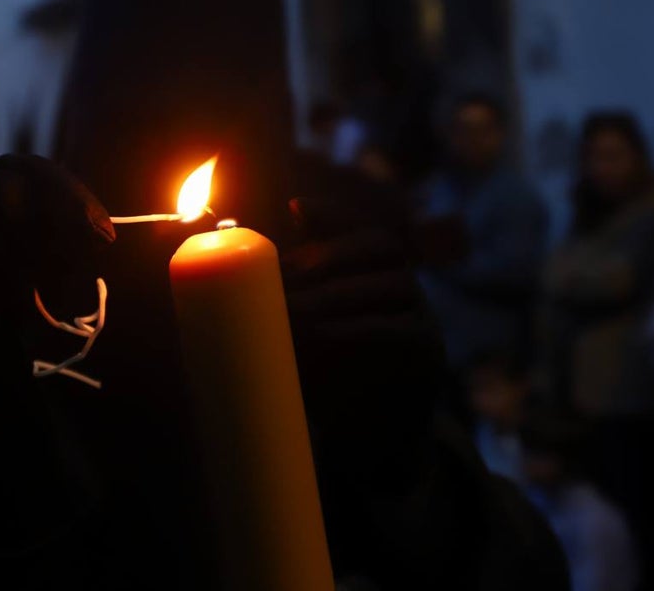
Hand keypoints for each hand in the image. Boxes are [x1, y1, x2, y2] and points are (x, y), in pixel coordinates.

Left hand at [282, 161, 444, 479]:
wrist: (372, 446)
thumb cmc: (329, 382)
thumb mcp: (303, 335)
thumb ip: (283, 302)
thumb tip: (225, 276)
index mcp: (379, 274)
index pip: (362, 230)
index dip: (334, 215)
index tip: (296, 208)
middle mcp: (407, 288)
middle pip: (377, 247)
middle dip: (325, 257)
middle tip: (279, 278)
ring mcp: (425, 319)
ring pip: (389, 284)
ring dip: (334, 294)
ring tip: (290, 311)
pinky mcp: (427, 356)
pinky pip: (395, 331)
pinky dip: (354, 329)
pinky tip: (319, 335)